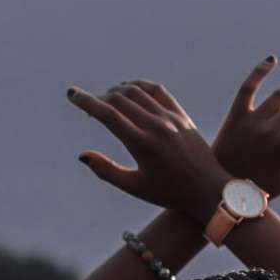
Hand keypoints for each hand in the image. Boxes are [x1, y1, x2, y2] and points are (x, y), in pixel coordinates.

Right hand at [66, 80, 230, 224]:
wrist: (208, 190)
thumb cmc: (169, 193)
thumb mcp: (134, 188)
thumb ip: (106, 171)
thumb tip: (82, 155)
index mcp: (142, 145)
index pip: (108, 115)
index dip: (86, 102)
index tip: (71, 95)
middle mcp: (156, 127)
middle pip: (119, 99)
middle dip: (99, 98)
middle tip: (89, 106)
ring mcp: (170, 119)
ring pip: (137, 91)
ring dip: (117, 90)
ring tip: (107, 99)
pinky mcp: (181, 115)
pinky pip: (157, 91)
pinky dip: (139, 86)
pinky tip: (130, 91)